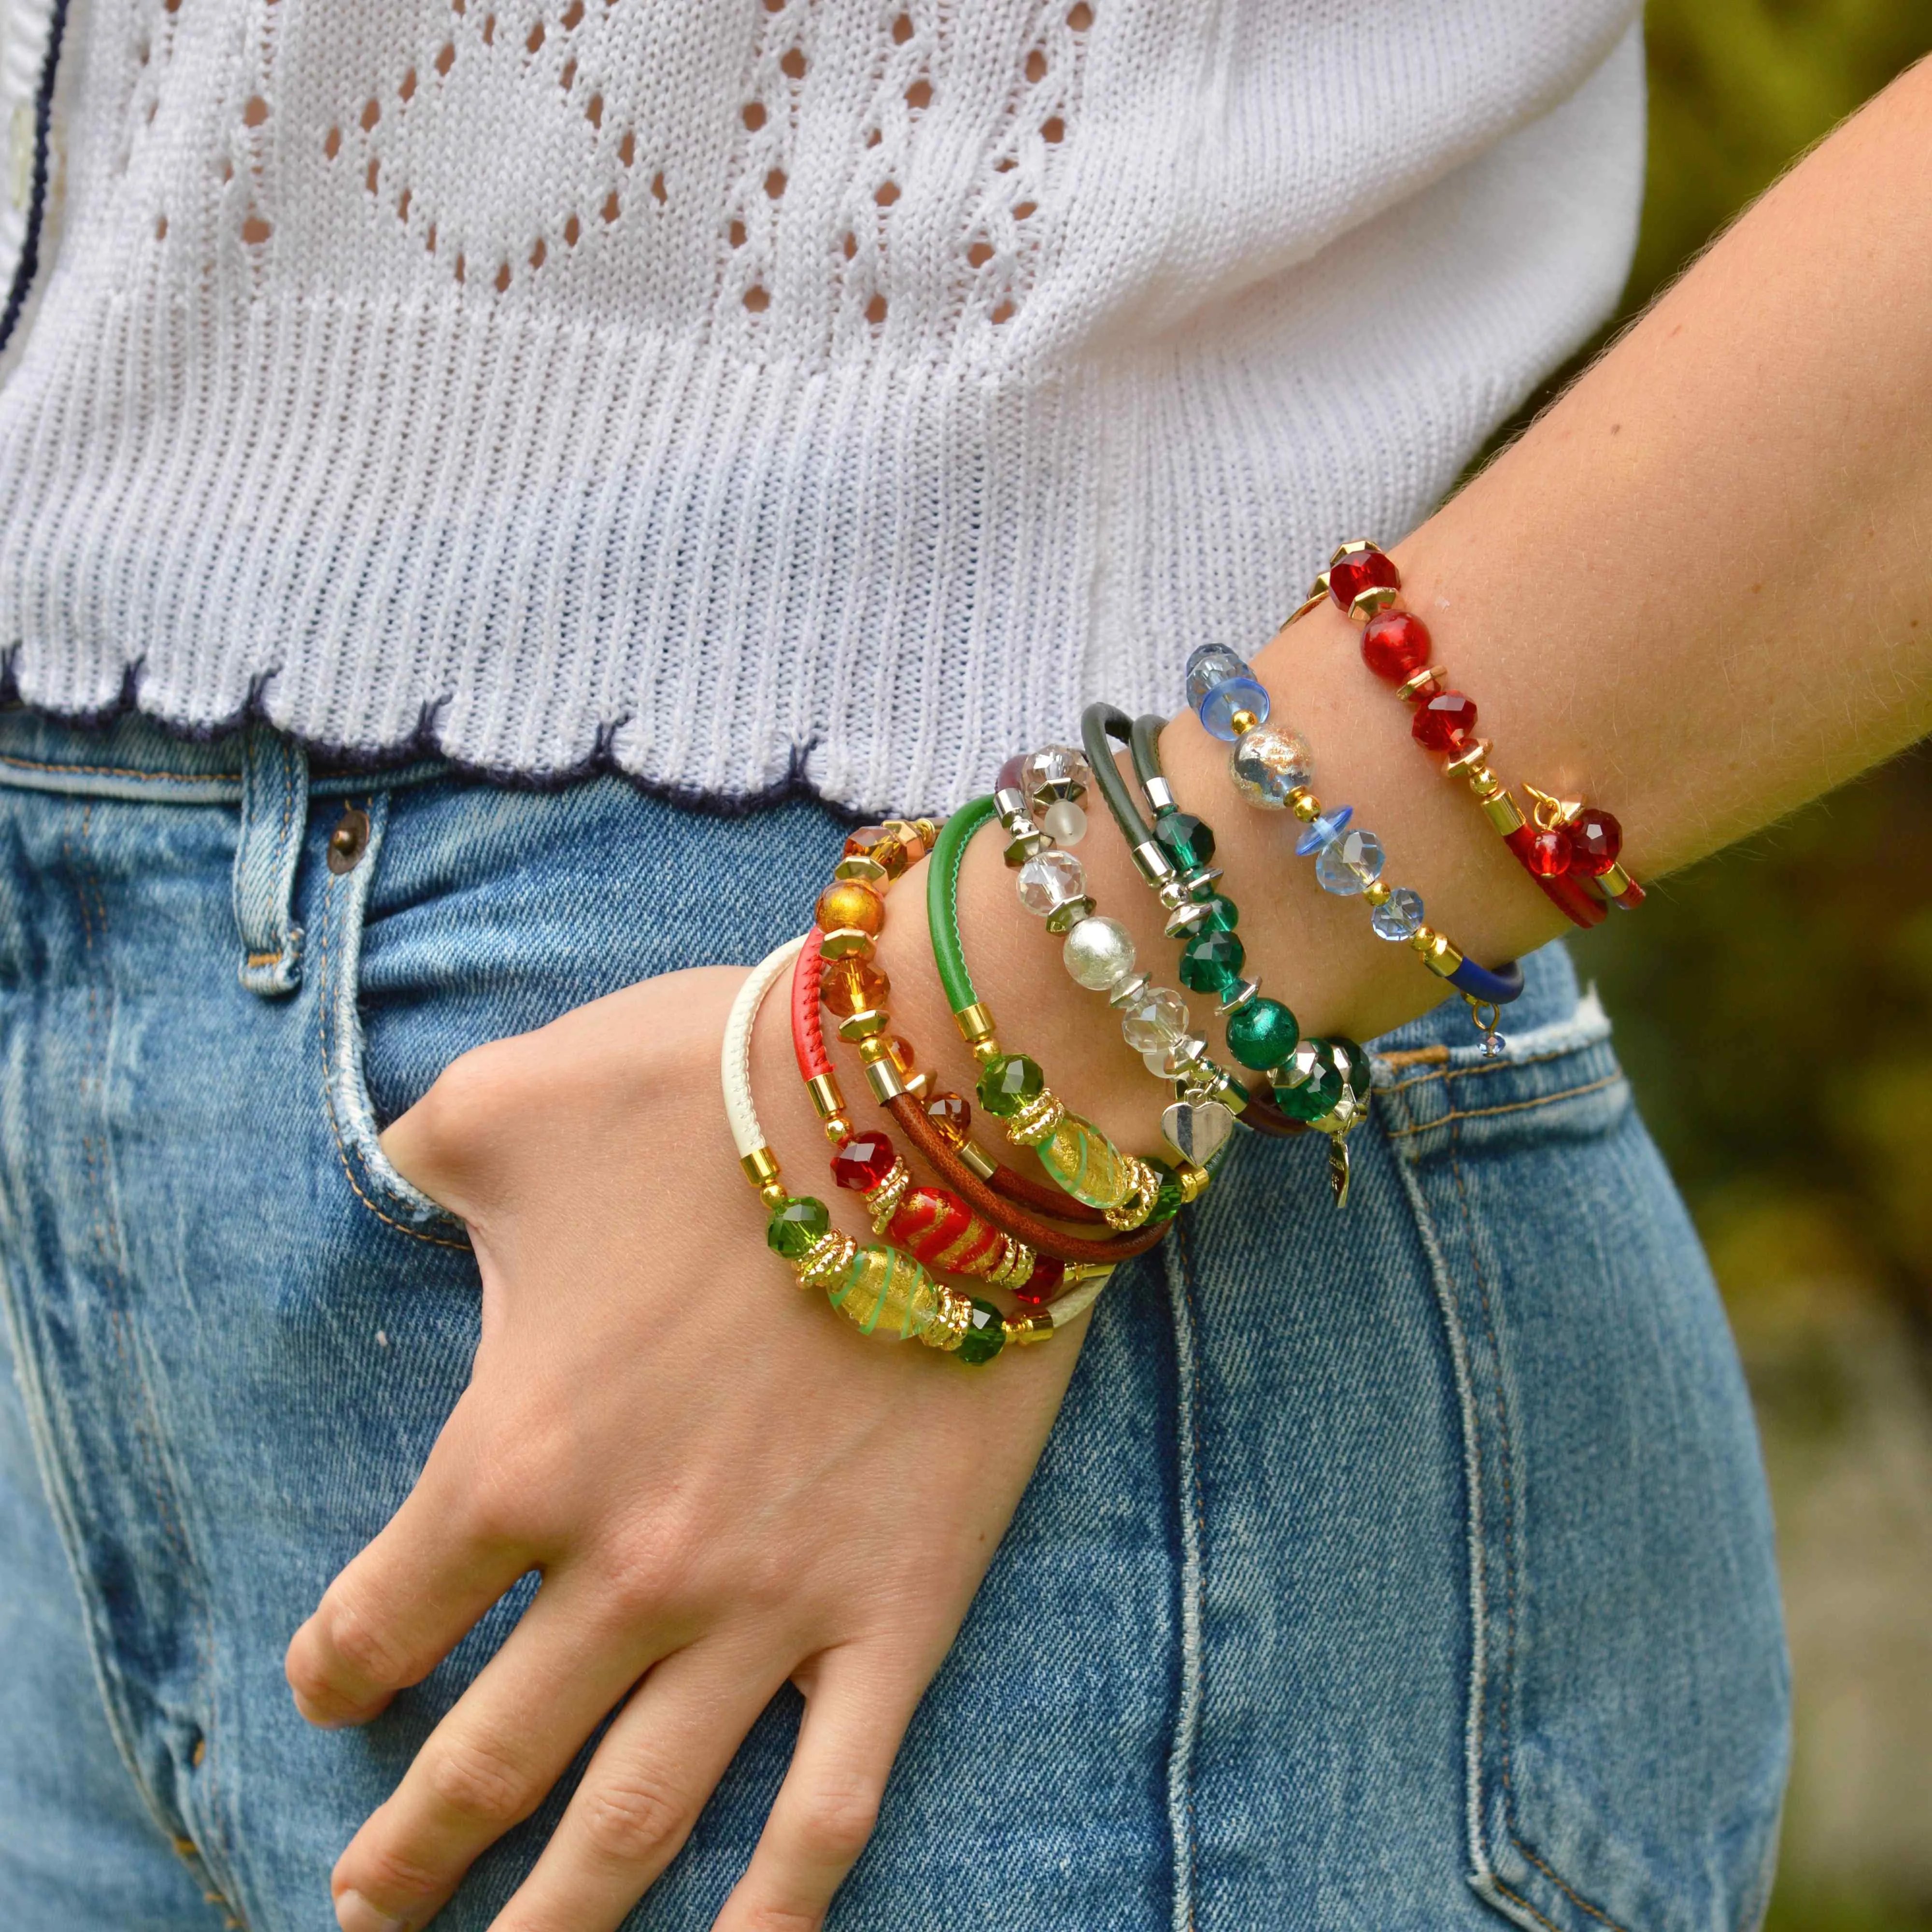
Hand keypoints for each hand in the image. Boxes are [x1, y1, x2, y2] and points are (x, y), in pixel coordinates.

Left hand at [284, 966, 1085, 1930]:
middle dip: (412, 1849)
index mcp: (518, 1453)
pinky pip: (834, 1803)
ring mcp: (768, 1609)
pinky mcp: (898, 1610)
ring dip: (552, 1922)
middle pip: (488, 1759)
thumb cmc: (717, 1091)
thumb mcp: (514, 1096)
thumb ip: (420, 1149)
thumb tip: (386, 1171)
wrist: (937, 1105)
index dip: (337, 1668)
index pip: (385, 1616)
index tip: (328, 1688)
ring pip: (637, 1820)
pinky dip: (779, 1908)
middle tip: (366, 1907)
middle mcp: (627, 1567)